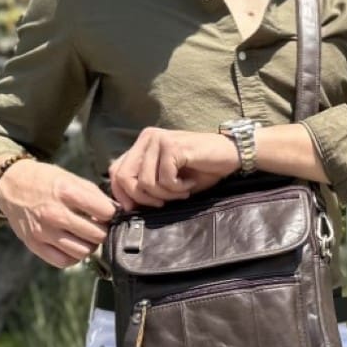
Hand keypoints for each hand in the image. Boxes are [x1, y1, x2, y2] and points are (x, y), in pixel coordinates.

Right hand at [0, 161, 117, 269]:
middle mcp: (54, 213)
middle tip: (98, 226)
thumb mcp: (71, 178)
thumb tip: (115, 211)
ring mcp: (43, 231)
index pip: (104, 212)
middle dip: (102, 231)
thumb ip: (94, 195)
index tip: (108, 213)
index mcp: (66, 192)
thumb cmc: (44, 180)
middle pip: (96, 235)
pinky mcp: (34, 244)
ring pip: (82, 252)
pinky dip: (73, 256)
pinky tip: (72, 244)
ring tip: (85, 236)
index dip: (111, 213)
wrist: (10, 185)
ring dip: (89, 245)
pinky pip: (63, 261)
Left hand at [108, 128, 240, 210]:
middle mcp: (147, 137)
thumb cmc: (201, 169)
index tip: (137, 208)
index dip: (122, 194)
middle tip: (164, 202)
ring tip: (183, 190)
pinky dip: (178, 188)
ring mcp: (159, 140)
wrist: (231, 154)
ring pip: (146, 182)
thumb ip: (146, 183)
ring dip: (166, 194)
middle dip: (144, 198)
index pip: (116, 171)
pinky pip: (165, 179)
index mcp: (142, 144)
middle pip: (125, 177)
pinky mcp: (172, 146)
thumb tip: (126, 205)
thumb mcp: (167, 178)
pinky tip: (190, 182)